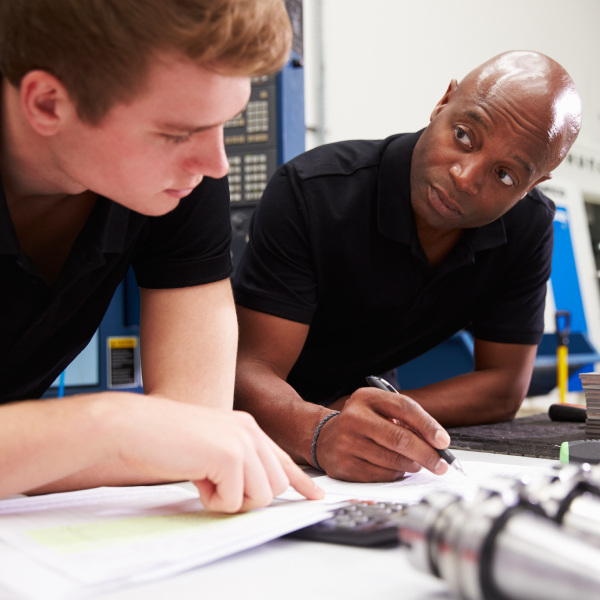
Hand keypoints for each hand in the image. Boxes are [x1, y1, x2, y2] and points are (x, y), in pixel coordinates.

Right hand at [116, 397, 323, 511]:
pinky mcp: (230, 456)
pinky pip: (234, 501)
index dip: (301, 482)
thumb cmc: (164, 438)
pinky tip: (196, 479)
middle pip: (276, 486)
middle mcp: (250, 431)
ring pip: (261, 497)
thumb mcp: (209, 446)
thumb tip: (253, 491)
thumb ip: (234, 462)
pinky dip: (213, 501)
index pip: (282, 459)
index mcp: (246, 427)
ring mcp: (242, 442)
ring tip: (204, 480)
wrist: (136, 426)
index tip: (316, 497)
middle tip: (216, 486)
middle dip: (248, 497)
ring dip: (230, 500)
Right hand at [314, 387, 449, 481]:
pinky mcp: (344, 466)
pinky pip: (381, 475)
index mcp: (365, 398)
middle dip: (427, 454)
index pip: (404, 408)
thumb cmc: (362, 423)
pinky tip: (397, 469)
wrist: (324, 437)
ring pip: (393, 460)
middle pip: (400, 438)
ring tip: (418, 464)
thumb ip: (405, 420)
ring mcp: (346, 442)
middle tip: (442, 464)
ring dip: (413, 465)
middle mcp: (353, 417)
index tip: (443, 441)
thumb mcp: (378, 409)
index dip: (428, 425)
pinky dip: (396, 474)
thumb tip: (436, 443)